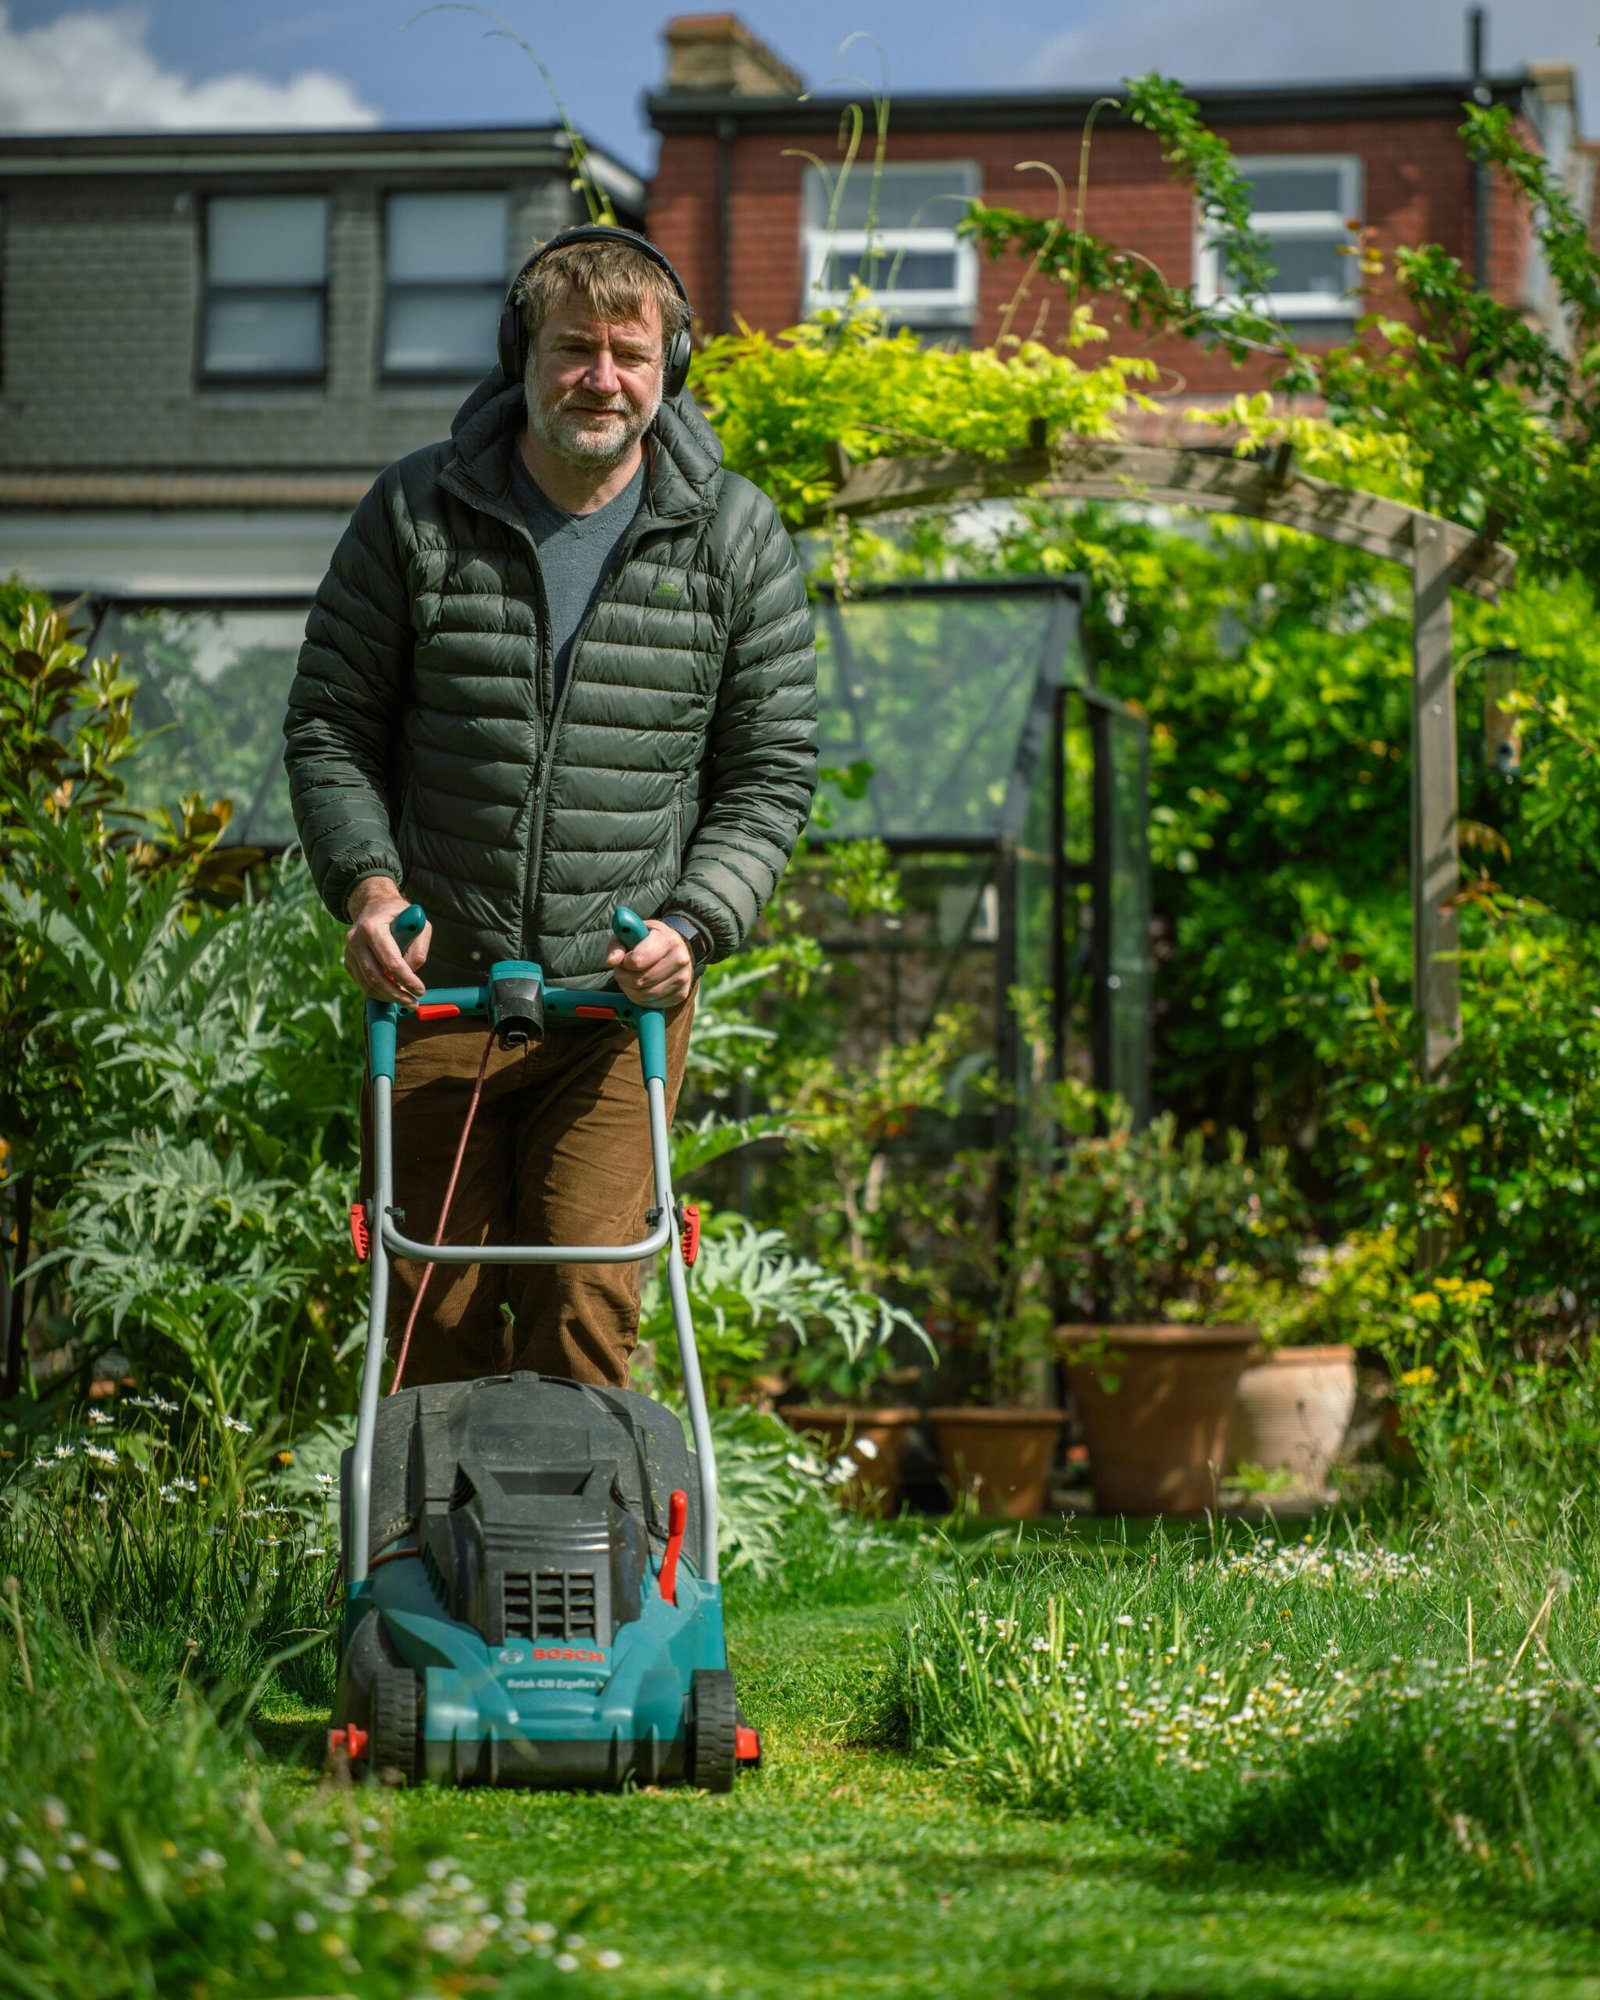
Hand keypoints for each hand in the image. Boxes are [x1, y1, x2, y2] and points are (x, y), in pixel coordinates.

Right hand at [343, 877, 430, 1003]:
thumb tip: (411, 972)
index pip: (390, 961)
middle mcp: (355, 939)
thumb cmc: (400, 915)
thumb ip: (419, 948)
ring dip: (388, 997)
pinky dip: (378, 992)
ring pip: (367, 983)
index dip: (407, 980)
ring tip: (406, 1001)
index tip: (420, 990)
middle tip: (413, 1003)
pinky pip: (362, 982)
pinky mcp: (348, 960)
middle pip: (376, 977)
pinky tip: (392, 993)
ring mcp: (349, 951)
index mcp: (372, 927)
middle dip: (396, 994)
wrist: (374, 906)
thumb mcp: (420, 924)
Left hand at [604, 919, 694, 1008]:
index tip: (625, 960)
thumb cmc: (648, 940)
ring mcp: (683, 978)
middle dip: (624, 978)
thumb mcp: (631, 935)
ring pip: (645, 995)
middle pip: (640, 981)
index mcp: (668, 940)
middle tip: (622, 971)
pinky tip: (640, 988)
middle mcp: (680, 959)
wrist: (674, 948)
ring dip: (630, 990)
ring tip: (629, 980)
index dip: (624, 964)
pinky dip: (641, 1000)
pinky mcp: (682, 993)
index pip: (637, 961)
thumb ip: (617, 946)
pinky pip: (653, 1004)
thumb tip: (611, 962)